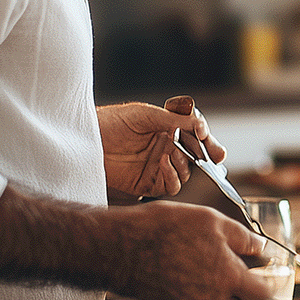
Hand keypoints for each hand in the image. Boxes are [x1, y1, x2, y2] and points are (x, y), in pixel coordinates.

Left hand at [98, 95, 225, 200]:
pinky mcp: (148, 183)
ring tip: (171, 152)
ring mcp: (158, 167)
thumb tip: (201, 125)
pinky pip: (170, 185)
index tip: (214, 144)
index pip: (196, 136)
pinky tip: (164, 164)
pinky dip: (173, 177)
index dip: (209, 141)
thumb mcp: (146, 115)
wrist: (85, 142)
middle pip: (197, 156)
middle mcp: (166, 148)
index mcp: (168, 129)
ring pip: (186, 172)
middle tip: (212, 155)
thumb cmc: (111, 122)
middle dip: (206, 155)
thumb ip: (175, 120)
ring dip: (184, 163)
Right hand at [112, 199, 273, 299]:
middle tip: (242, 293)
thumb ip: (243, 238)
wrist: (126, 245)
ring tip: (220, 297)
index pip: (262, 296)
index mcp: (228, 277)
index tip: (261, 277)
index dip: (265, 285)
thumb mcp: (213, 221)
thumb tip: (260, 248)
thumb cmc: (167, 230)